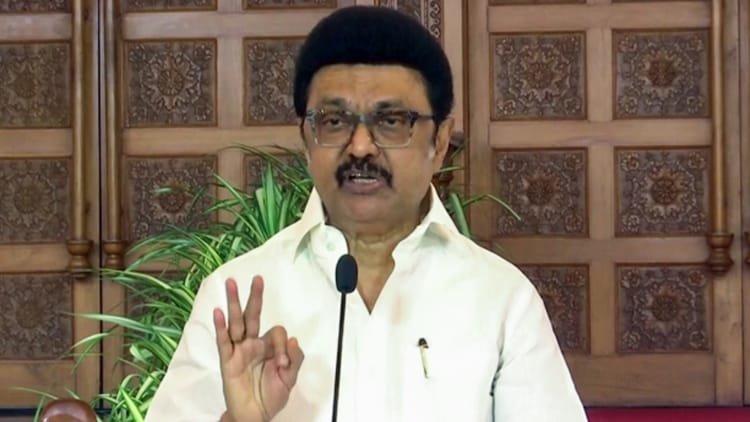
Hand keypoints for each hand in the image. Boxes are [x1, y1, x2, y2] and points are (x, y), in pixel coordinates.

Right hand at [214, 276, 303, 421]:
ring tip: (231, 283)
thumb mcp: (290, 377)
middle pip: (253, 315)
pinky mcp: (228, 361)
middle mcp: (253, 344)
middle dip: (255, 297)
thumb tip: (293, 338)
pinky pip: (223, 341)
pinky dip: (220, 326)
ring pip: (236, 322)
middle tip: (257, 278)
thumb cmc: (271, 396)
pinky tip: (218, 312)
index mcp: (268, 346)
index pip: (276, 332)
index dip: (283, 345)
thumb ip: (294, 358)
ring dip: (234, 302)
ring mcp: (239, 350)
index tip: (283, 363)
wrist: (255, 415)